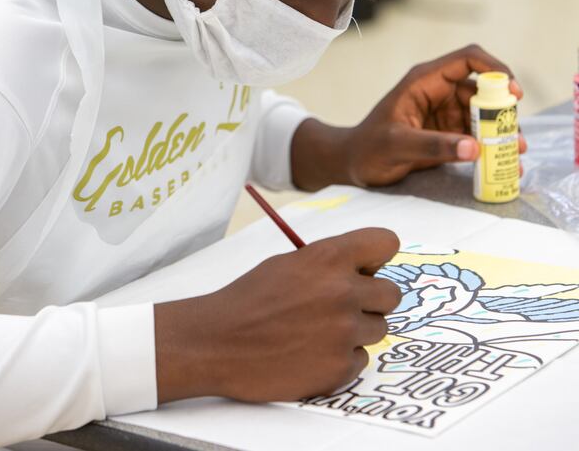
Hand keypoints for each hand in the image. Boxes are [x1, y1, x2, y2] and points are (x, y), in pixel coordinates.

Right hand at [154, 228, 400, 402]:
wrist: (218, 342)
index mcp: (330, 257)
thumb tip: (364, 269)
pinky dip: (341, 358)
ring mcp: (344, 332)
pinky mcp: (339, 368)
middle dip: (371, 300)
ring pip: (378, 329)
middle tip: (343, 306)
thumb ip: (331, 263)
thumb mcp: (290, 263)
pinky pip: (361, 360)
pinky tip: (312, 353)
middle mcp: (343, 292)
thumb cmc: (250, 298)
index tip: (367, 267)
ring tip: (320, 331)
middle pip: (392, 294)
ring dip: (356, 331)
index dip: (377, 256)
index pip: (387, 242)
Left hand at [291, 44, 525, 189]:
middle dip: (502, 111)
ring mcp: (444, 112)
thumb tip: (474, 148)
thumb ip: (434, 146)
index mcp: (424, 81)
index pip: (467, 59)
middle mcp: (438, 92)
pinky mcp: (446, 133)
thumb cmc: (368, 149)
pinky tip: (502, 165)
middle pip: (482, 90)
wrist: (352, 165)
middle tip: (515, 138)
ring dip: (500, 132)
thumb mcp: (397, 146)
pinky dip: (490, 148)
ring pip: (482, 115)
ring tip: (514, 155)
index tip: (513, 93)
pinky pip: (475, 135)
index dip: (494, 69)